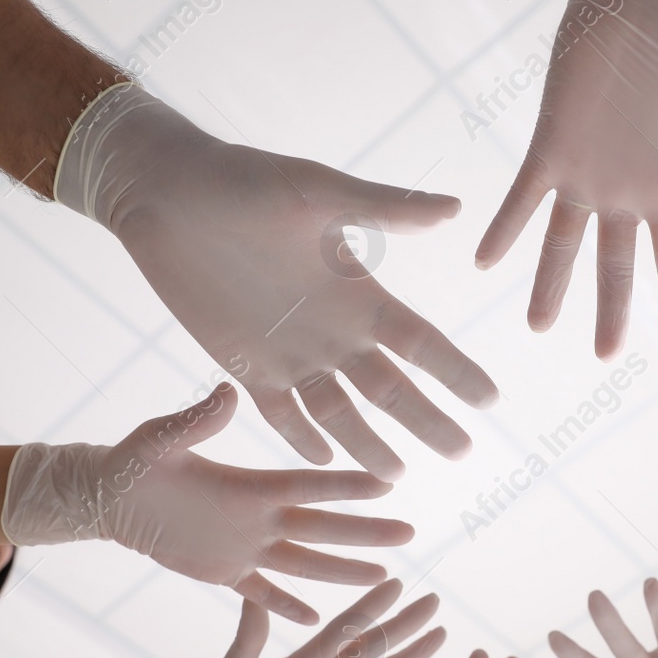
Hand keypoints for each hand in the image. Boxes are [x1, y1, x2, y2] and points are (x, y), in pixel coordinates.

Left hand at [0, 384, 413, 624]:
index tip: (388, 483)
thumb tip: (227, 391)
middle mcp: (257, 517)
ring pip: (305, 563)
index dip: (347, 487)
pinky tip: (318, 621)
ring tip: (384, 577)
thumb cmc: (132, 462)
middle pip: (323, 528)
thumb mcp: (160, 441)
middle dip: (366, 532)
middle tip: (410, 535)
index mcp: (249, 485)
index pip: (309, 487)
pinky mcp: (224, 573)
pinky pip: (263, 595)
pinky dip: (287, 608)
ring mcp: (245, 547)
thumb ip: (195, 422)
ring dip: (343, 571)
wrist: (111, 498)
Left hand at [56, 86, 498, 480]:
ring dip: (368, 443)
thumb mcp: (318, 191)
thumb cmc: (245, 180)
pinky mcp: (244, 364)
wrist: (168, 193)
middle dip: (427, 420)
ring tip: (395, 477)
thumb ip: (384, 208)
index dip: (455, 372)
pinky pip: (280, 413)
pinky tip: (322, 460)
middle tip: (461, 453)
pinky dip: (300, 438)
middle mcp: (333, 328)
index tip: (490, 400)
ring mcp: (290, 351)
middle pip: (391, 388)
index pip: (421, 343)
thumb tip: (456, 208)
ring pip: (340, 411)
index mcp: (358, 291)